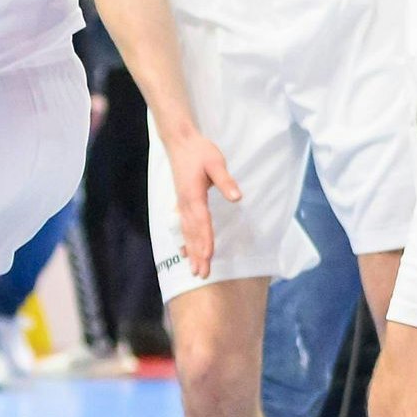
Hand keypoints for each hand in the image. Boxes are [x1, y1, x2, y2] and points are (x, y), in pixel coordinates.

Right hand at [154, 120, 241, 276]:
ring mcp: (181, 204)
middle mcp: (185, 203)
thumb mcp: (216, 162)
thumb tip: (236, 197)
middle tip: (201, 274)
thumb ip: (225, 180)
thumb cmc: (200, 151)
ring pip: (186, 232)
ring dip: (191, 251)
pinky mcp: (181, 203)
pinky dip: (185, 241)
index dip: (205, 240)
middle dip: (197, 254)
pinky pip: (183, 227)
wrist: (180, 142)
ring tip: (194, 270)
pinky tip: (185, 252)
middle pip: (192, 233)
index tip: (208, 257)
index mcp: (193, 195)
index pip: (201, 222)